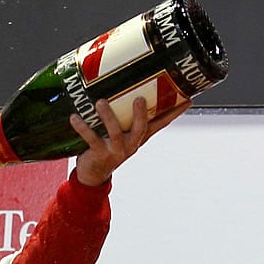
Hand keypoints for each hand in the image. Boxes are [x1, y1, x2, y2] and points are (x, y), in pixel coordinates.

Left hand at [70, 97, 191, 185]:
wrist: (92, 175)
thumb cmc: (107, 147)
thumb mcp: (121, 133)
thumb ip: (125, 115)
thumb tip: (126, 89)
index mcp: (139, 137)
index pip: (161, 123)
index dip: (175, 112)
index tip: (188, 98)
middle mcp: (130, 144)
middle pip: (141, 129)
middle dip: (140, 114)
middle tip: (139, 98)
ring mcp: (115, 150)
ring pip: (115, 133)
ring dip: (108, 117)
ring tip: (101, 102)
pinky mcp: (98, 154)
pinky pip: (91, 139)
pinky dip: (82, 127)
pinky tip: (75, 117)